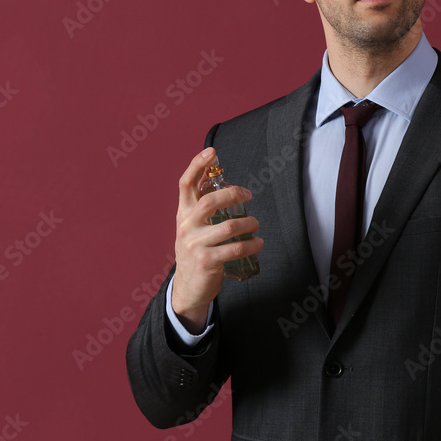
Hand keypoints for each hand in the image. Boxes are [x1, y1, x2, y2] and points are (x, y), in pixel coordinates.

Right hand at [170, 147, 262, 333]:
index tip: (212, 153)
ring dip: (249, 223)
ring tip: (255, 225)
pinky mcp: (207, 261)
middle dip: (234, 194)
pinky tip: (258, 243)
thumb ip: (202, 207)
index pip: (185, 184)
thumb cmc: (197, 251)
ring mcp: (195, 244)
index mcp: (183, 214)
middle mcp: (186, 226)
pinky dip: (252, 244)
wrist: (188, 287)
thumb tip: (219, 180)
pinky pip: (235, 248)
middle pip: (211, 201)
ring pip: (229, 226)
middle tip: (248, 195)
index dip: (197, 165)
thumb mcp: (193, 227)